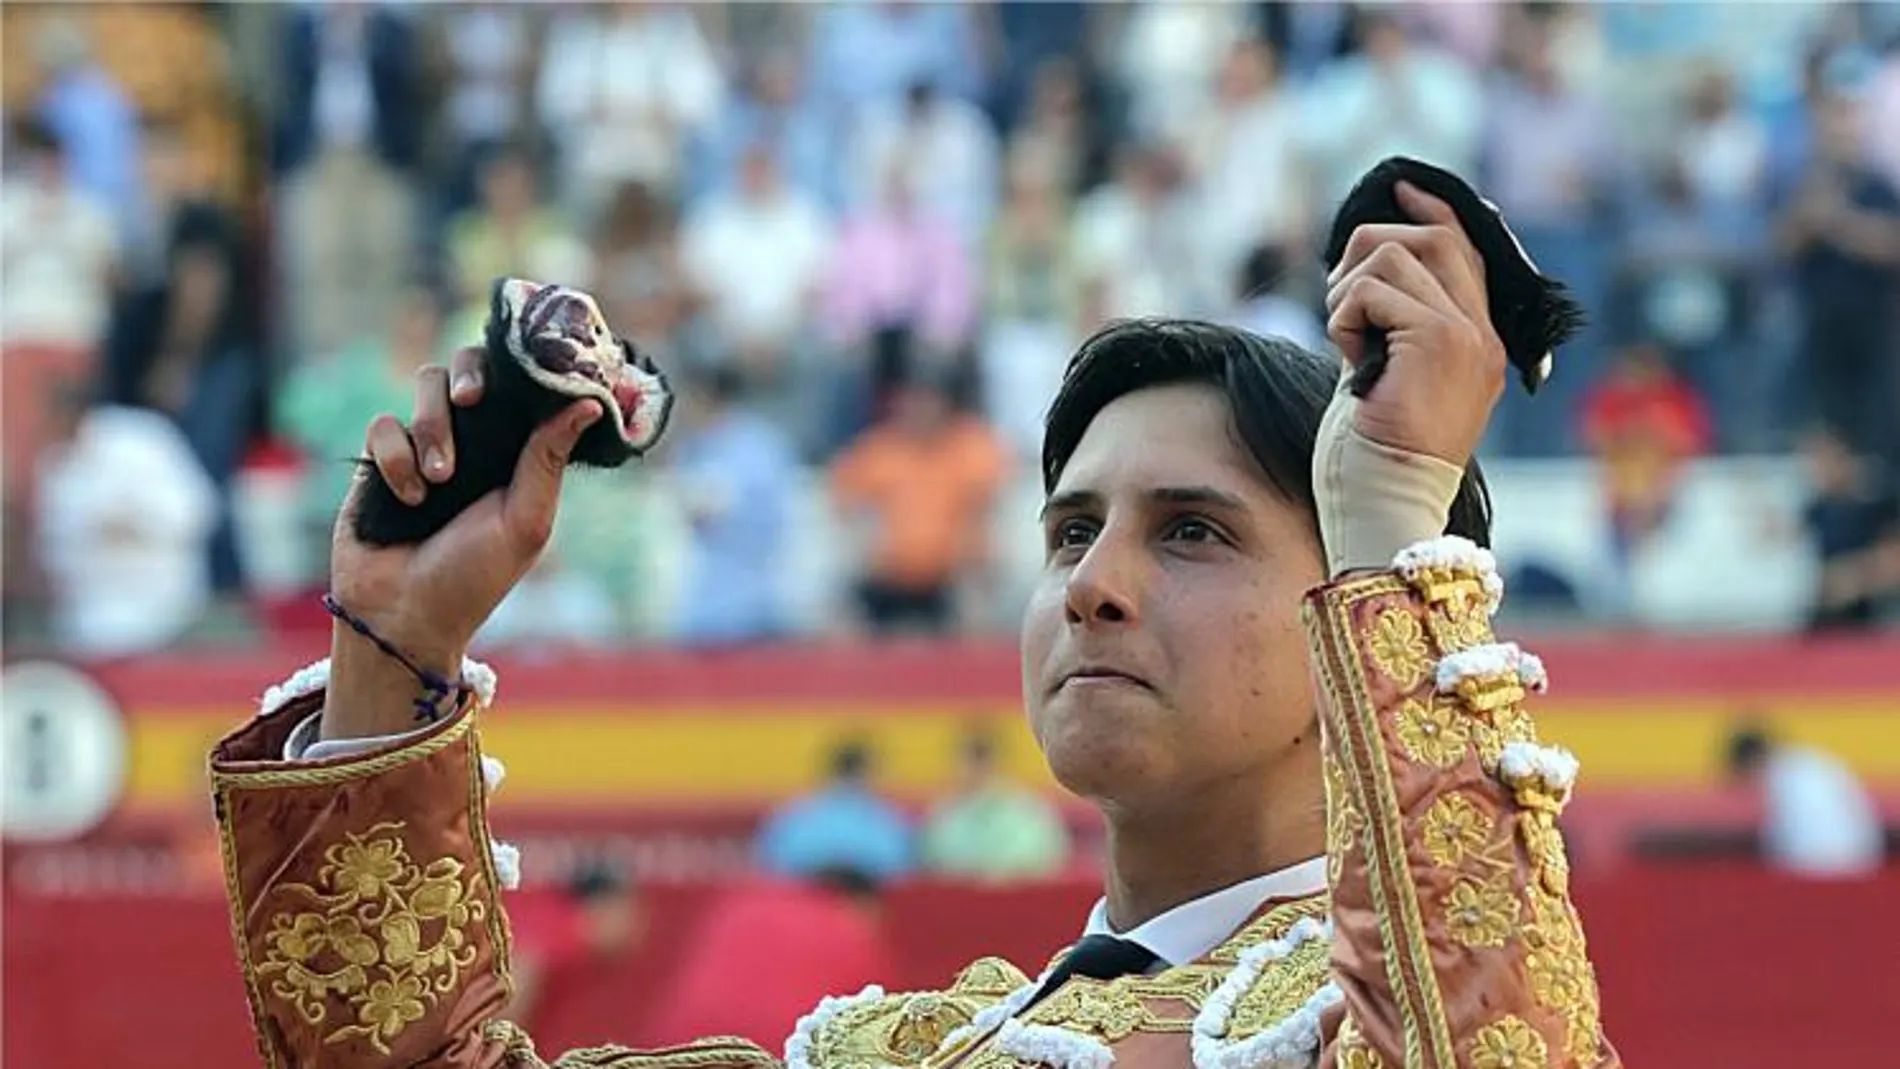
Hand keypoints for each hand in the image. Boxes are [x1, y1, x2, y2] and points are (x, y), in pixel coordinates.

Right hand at [322, 346, 600, 737]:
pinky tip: (409, 496)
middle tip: (473, 401)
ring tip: (441, 477)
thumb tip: (591, 402)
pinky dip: (396, 457)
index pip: (519, 387)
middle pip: (467, 366)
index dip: (522, 367)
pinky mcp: (380, 459)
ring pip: (424, 386)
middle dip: (469, 374)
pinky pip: (383, 424)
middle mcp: (471, 441)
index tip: (526, 364)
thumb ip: (549, 458)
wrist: (404, 615)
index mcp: (514, 452)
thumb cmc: (473, 578)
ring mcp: (423, 445)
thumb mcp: (526, 520)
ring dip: (433, 426)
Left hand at [1324, 180, 1507, 466]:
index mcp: (1477, 345)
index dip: (1431, 213)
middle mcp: (1481, 336)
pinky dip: (1344, 318)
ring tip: (1346, 344)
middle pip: (1432, 238)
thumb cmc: (1373, 459)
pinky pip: (1372, 290)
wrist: (1384, 507)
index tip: (1401, 189)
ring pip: (1394, 255)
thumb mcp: (1383, 377)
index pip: (1465, 251)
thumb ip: (1387, 328)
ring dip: (1347, 293)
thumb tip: (1359, 276)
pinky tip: (1348, 360)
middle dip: (1367, 250)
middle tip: (1337, 298)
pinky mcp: (1436, 341)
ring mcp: (1465, 336)